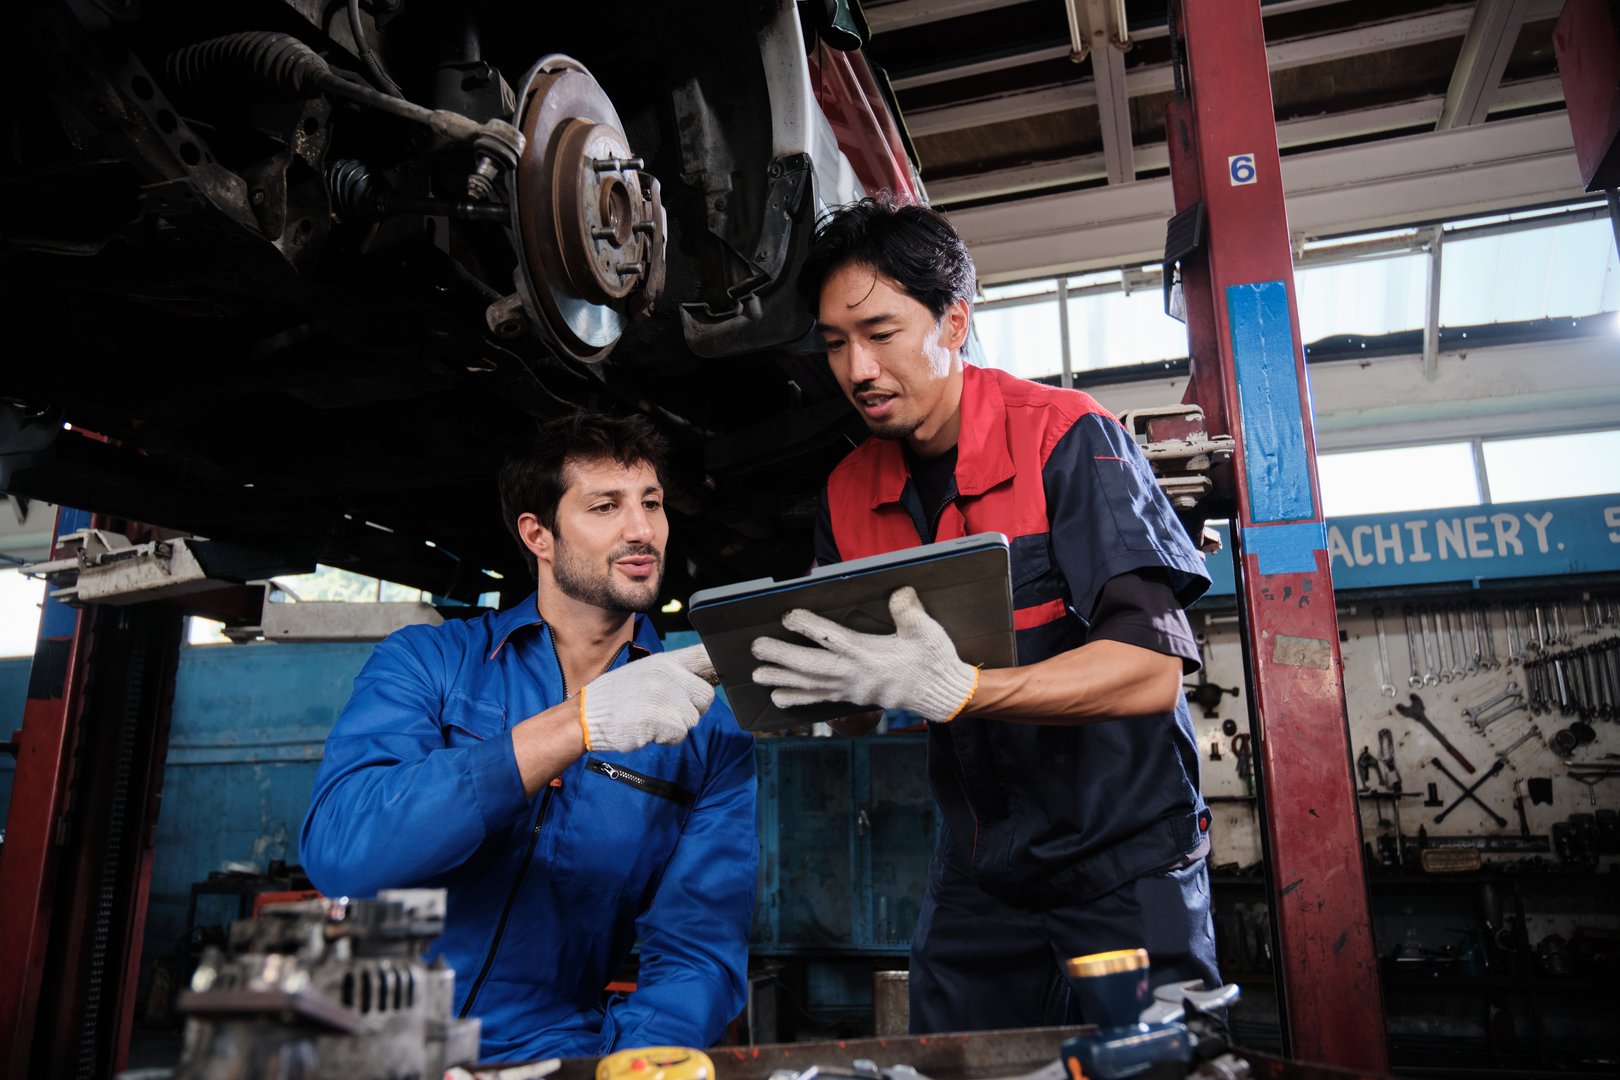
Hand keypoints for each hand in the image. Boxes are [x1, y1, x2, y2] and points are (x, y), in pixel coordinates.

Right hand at [580, 645, 717, 751]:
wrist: (586, 715)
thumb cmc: (619, 696)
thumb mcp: (647, 672)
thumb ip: (676, 673)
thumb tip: (712, 675)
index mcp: (666, 661)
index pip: (705, 655)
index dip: (721, 663)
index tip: (731, 667)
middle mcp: (668, 674)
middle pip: (706, 696)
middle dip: (692, 708)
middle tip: (666, 710)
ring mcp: (663, 696)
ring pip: (693, 719)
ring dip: (676, 725)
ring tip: (651, 718)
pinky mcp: (659, 719)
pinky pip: (680, 734)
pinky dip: (666, 738)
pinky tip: (647, 729)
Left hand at [750, 587, 977, 722]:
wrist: (939, 693)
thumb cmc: (932, 659)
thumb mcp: (926, 632)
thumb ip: (910, 612)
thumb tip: (900, 592)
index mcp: (870, 654)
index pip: (833, 639)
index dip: (809, 627)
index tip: (788, 616)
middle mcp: (855, 674)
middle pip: (812, 666)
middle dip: (782, 657)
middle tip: (756, 647)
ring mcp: (851, 689)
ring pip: (810, 685)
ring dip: (782, 679)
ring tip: (757, 675)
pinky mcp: (851, 697)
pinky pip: (820, 700)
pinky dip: (798, 699)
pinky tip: (778, 698)